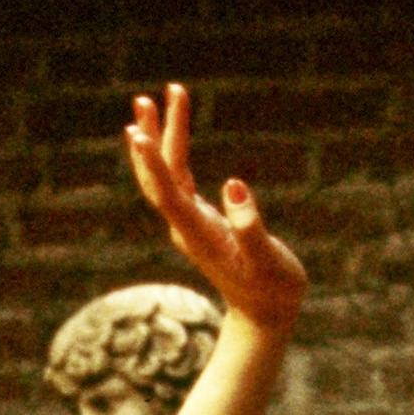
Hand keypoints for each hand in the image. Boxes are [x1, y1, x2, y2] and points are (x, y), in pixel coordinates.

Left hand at [121, 85, 303, 333]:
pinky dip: (173, 154)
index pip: (168, 193)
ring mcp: (189, 223)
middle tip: (143, 98)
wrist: (265, 315)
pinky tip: (170, 134)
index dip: (154, 162)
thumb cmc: (272, 289)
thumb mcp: (268, 261)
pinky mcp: (199, 220)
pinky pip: (178, 181)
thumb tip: (234, 186)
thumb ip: (250, 226)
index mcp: (199, 234)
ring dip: (158, 139)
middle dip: (149, 137)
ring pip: (165, 176)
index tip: (140, 132)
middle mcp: (185, 226)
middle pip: (157, 178)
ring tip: (151, 101)